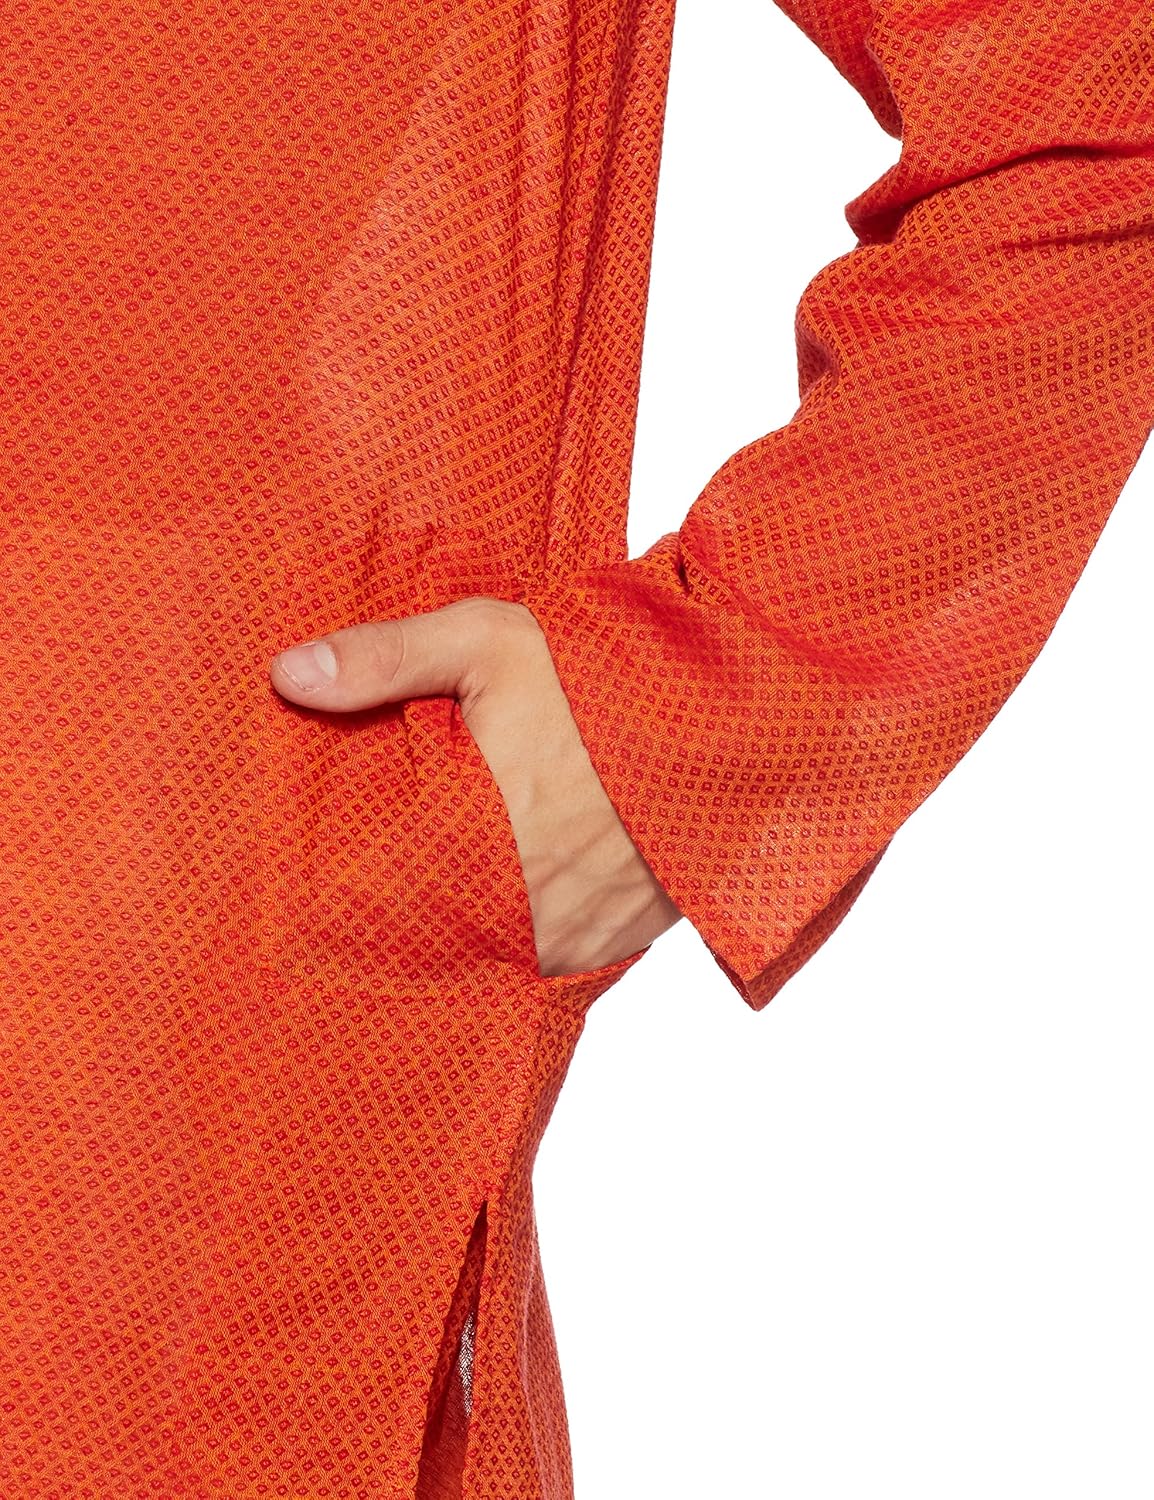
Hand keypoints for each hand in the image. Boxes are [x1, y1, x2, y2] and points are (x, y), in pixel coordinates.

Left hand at [269, 597, 681, 976]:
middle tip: (376, 898)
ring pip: (488, 955)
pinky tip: (507, 903)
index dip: (345, 901)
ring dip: (465, 932)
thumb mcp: (489, 642)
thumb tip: (284, 676)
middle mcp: (518, 907)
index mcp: (471, 839)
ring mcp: (571, 936)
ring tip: (447, 898)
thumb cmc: (605, 678)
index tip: (313, 898)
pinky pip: (546, 962)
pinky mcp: (614, 945)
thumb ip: (386, 659)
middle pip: (429, 938)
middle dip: (403, 919)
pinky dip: (522, 938)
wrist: (731, 718)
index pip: (376, 900)